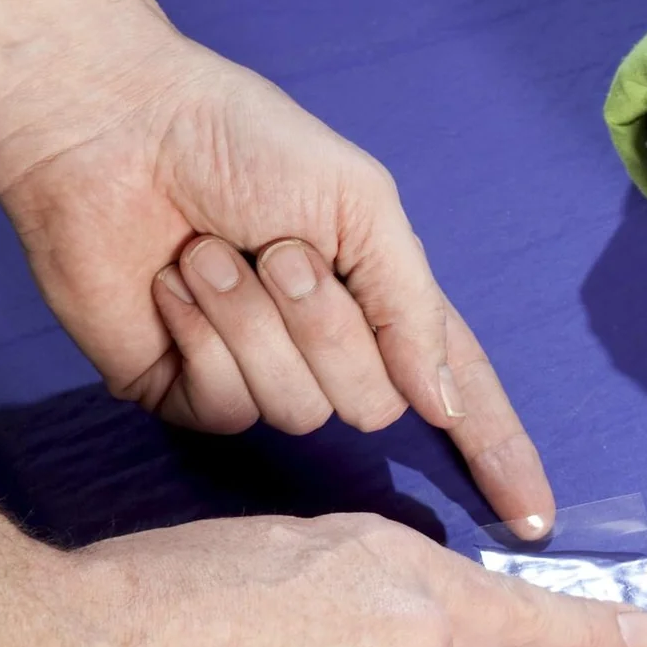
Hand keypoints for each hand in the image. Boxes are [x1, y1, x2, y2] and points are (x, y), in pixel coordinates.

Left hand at [0, 33, 557, 533]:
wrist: (111, 128)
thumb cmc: (239, 143)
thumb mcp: (361, 204)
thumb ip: (413, 308)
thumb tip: (442, 405)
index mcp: (381, 303)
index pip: (460, 395)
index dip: (499, 454)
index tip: (535, 517)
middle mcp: (326, 352)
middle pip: (373, 406)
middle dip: (330, 329)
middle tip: (281, 253)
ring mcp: (256, 378)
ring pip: (297, 412)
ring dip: (255, 323)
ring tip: (212, 253)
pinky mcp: (185, 393)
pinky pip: (227, 409)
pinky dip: (204, 338)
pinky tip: (173, 285)